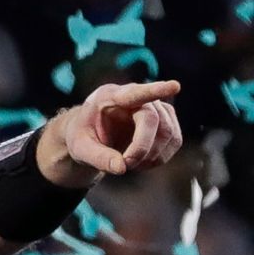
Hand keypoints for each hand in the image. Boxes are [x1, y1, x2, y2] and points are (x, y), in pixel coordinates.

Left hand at [47, 80, 182, 184]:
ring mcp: (153, 107)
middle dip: (142, 148)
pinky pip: (174, 141)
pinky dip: (160, 157)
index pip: (134, 93)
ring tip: (129, 164)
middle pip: (152, 119)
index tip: (174, 86)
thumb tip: (121, 168)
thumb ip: (98, 157)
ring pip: (168, 132)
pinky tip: (141, 162)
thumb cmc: (82, 137)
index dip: (155, 90)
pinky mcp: (165, 120)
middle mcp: (134, 97)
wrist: (90, 136)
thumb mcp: (79, 148)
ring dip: (152, 155)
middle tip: (126, 165)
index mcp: (108, 96)